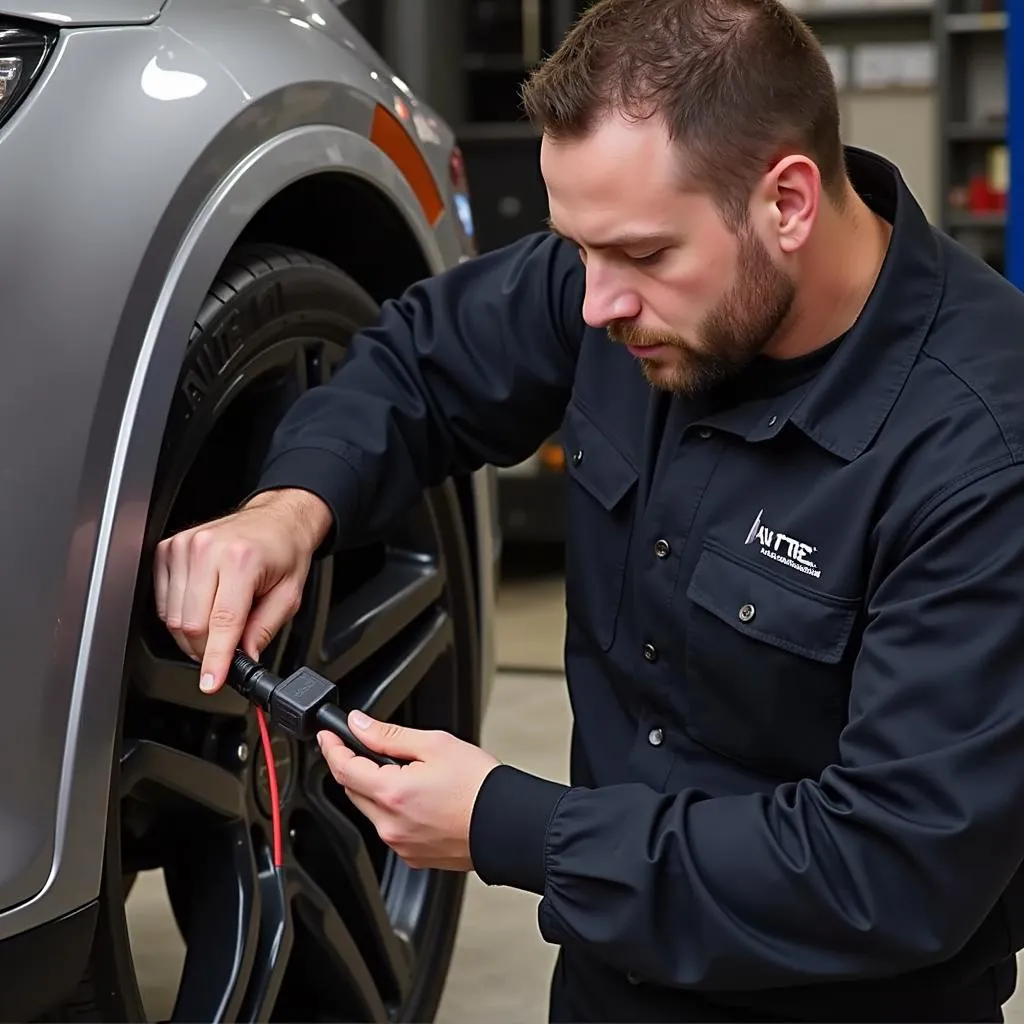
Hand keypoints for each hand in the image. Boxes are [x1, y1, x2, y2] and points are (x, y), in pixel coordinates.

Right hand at [154, 488, 332, 691]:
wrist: (276, 518)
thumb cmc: (284, 550)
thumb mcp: (289, 595)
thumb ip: (264, 630)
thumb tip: (242, 660)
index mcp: (241, 559)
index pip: (222, 622)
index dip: (215, 659)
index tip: (211, 681)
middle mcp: (208, 549)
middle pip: (190, 625)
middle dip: (207, 649)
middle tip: (228, 649)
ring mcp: (184, 547)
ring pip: (172, 617)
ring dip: (193, 634)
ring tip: (220, 621)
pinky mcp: (168, 549)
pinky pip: (161, 601)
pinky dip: (179, 615)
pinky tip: (202, 606)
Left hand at [319, 711, 499, 871]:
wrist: (510, 824)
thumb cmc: (481, 786)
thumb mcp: (435, 744)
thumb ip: (389, 734)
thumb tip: (359, 725)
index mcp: (393, 794)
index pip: (343, 769)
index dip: (332, 748)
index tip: (329, 736)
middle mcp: (390, 825)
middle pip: (353, 791)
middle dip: (356, 767)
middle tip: (372, 748)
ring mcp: (401, 845)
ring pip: (371, 811)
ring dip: (376, 790)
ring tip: (409, 774)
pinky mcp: (413, 857)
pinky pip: (390, 829)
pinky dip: (394, 811)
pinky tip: (420, 799)